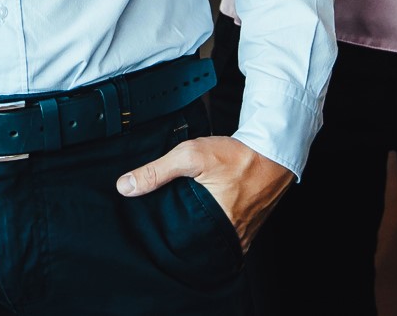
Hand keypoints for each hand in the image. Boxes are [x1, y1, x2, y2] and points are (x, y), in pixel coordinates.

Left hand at [115, 135, 290, 251]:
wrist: (272, 151)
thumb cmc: (236, 155)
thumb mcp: (190, 156)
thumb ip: (156, 172)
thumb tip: (125, 187)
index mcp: (214, 226)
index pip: (180, 244)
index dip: (163, 237)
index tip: (148, 230)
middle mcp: (230, 237)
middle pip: (194, 245)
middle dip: (178, 237)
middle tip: (161, 225)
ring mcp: (241, 235)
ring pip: (209, 241)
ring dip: (196, 233)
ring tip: (180, 221)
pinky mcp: (247, 228)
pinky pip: (224, 235)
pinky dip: (212, 228)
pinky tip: (202, 216)